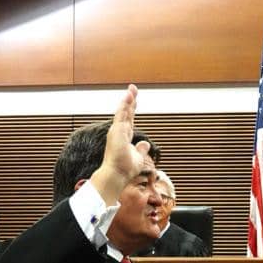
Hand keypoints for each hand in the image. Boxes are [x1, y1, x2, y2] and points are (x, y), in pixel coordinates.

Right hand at [91, 85, 147, 205]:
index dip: (132, 108)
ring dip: (128, 99)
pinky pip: (121, 115)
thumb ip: (141, 149)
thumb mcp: (138, 156)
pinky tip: (129, 96)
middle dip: (130, 100)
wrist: (117, 174)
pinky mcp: (117, 131)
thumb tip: (145, 143)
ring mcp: (116, 130)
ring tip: (132, 89)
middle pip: (126, 112)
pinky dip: (125, 105)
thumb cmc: (125, 168)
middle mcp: (119, 131)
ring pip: (123, 111)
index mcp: (124, 136)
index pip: (129, 119)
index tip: (134, 99)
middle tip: (133, 88)